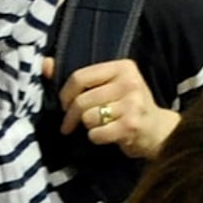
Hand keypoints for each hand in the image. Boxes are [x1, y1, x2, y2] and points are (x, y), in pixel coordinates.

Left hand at [58, 56, 176, 159]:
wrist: (157, 130)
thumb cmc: (127, 106)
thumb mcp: (108, 86)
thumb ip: (79, 77)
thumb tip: (45, 64)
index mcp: (123, 67)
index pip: (79, 77)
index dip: (65, 94)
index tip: (65, 105)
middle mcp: (130, 82)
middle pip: (81, 100)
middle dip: (72, 116)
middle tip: (72, 124)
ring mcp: (133, 104)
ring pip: (87, 117)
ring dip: (88, 126)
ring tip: (100, 125)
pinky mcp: (132, 125)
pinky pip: (96, 133)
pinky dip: (96, 138)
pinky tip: (107, 135)